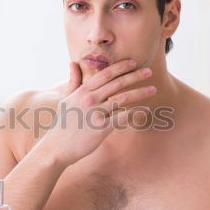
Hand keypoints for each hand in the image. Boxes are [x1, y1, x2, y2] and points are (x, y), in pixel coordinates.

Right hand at [36, 58, 155, 166]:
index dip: (120, 67)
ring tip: (153, 89)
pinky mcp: (101, 128)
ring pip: (123, 98)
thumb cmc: (62, 124)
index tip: (133, 62)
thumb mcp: (65, 99)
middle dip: (135, 76)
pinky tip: (146, 109)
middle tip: (149, 71)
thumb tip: (73, 63)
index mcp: (82, 91)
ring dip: (140, 92)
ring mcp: (96, 113)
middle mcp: (89, 99)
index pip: (105, 74)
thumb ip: (73, 81)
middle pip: (117, 83)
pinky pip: (123, 117)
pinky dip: (136, 113)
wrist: (56, 147)